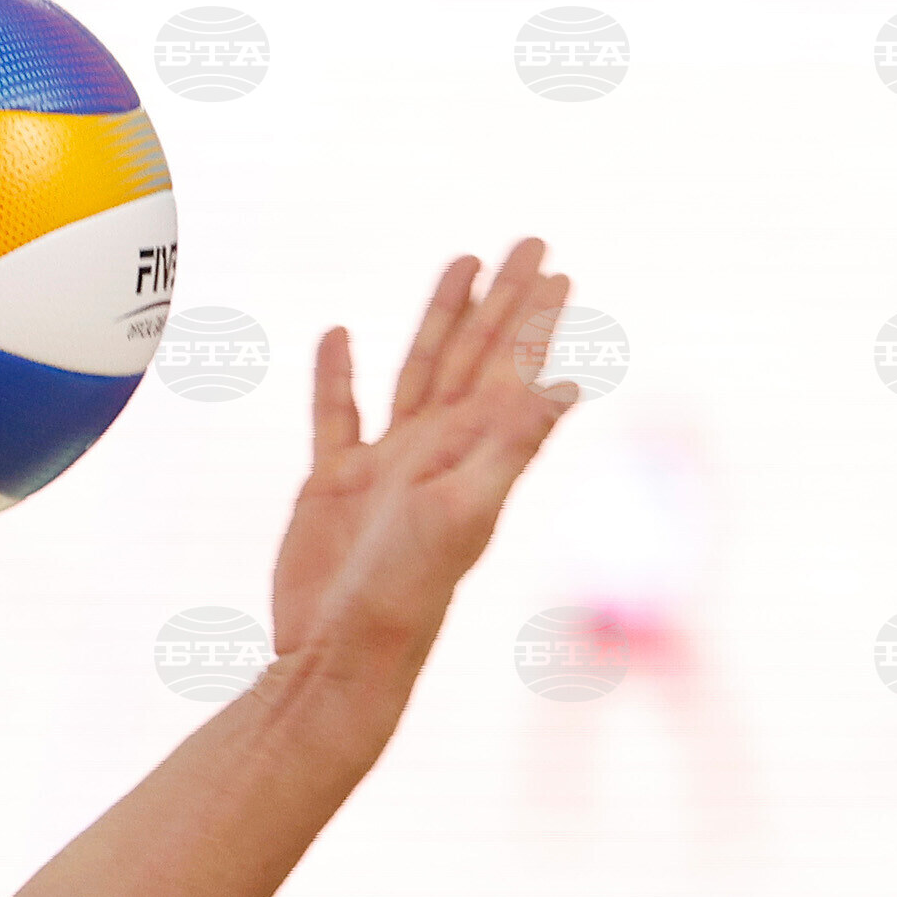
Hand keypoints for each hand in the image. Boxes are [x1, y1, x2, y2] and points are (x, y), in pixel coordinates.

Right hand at [268, 240, 578, 680]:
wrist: (339, 655)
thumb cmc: (406, 594)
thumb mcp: (464, 514)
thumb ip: (510, 447)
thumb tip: (563, 388)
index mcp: (471, 451)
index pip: (513, 367)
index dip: (537, 318)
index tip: (559, 269)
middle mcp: (436, 451)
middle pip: (475, 355)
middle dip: (503, 299)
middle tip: (530, 242)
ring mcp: (385, 466)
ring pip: (417, 370)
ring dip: (440, 318)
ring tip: (460, 264)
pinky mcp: (333, 486)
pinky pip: (337, 415)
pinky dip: (337, 375)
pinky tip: (339, 337)